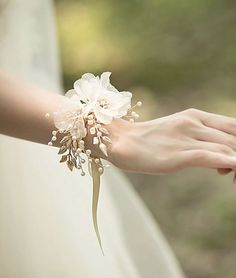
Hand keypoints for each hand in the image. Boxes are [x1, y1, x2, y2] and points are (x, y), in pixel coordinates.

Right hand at [107, 108, 235, 174]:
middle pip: (234, 138)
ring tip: (233, 181)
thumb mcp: (179, 133)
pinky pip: (208, 156)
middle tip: (235, 176)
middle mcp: (194, 122)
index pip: (234, 126)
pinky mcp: (177, 153)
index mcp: (196, 115)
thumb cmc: (150, 140)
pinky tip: (232, 168)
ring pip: (227, 148)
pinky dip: (226, 162)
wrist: (121, 140)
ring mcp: (185, 137)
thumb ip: (202, 139)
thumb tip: (225, 158)